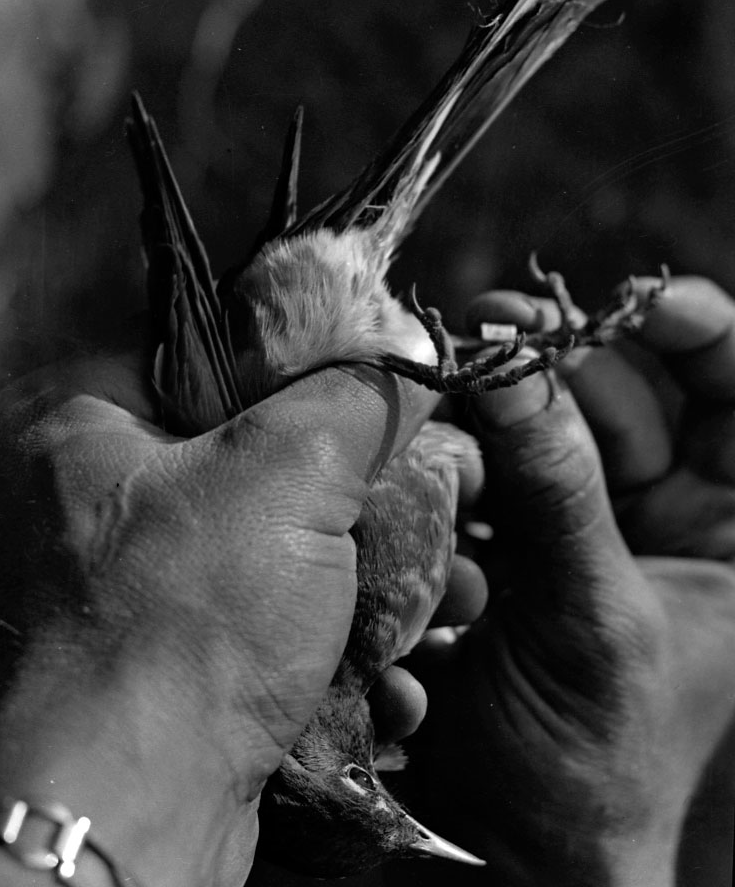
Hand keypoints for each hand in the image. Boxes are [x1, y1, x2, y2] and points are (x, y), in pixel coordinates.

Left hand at [0, 318, 482, 886]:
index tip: (381, 379)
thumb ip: (356, 394)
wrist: (121, 823)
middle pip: (245, 452)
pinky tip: (384, 659)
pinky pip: (252, 617)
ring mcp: (116, 587)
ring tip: (440, 583)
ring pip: (262, 544)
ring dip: (356, 568)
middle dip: (348, 479)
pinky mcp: (155, 661)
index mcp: (77, 421)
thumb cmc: (178, 627)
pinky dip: (320, 631)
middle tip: (425, 484)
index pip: (207, 346)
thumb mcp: (286, 473)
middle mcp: (81, 499)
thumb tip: (413, 353)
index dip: (306, 355)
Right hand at [388, 276, 734, 886]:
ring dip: (495, 413)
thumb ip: (558, 493)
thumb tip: (509, 368)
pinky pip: (484, 470)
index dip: (699, 334)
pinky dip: (456, 459)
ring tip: (447, 401)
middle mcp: (657, 513)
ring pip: (539, 426)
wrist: (510, 837)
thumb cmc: (595, 754)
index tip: (642, 302)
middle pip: (620, 395)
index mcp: (729, 532)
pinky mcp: (502, 539)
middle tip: (487, 339)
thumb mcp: (595, 618)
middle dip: (558, 367)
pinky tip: (430, 460)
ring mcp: (573, 523)